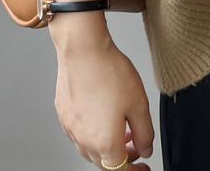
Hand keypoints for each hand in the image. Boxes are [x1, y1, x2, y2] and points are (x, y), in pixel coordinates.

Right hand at [51, 16, 154, 168]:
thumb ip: (144, 132)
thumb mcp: (139, 104)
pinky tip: (102, 114)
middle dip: (122, 158)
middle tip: (135, 146)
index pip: (121, 170)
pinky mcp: (63, 113)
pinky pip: (79, 132)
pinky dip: (94, 132)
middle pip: (104, 162)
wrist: (83, 50)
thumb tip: (146, 149)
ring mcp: (71, 127)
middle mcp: (84, 140)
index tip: (143, 168)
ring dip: (107, 145)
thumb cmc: (109, 73)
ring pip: (90, 149)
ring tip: (121, 128)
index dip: (134, 170)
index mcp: (104, 143)